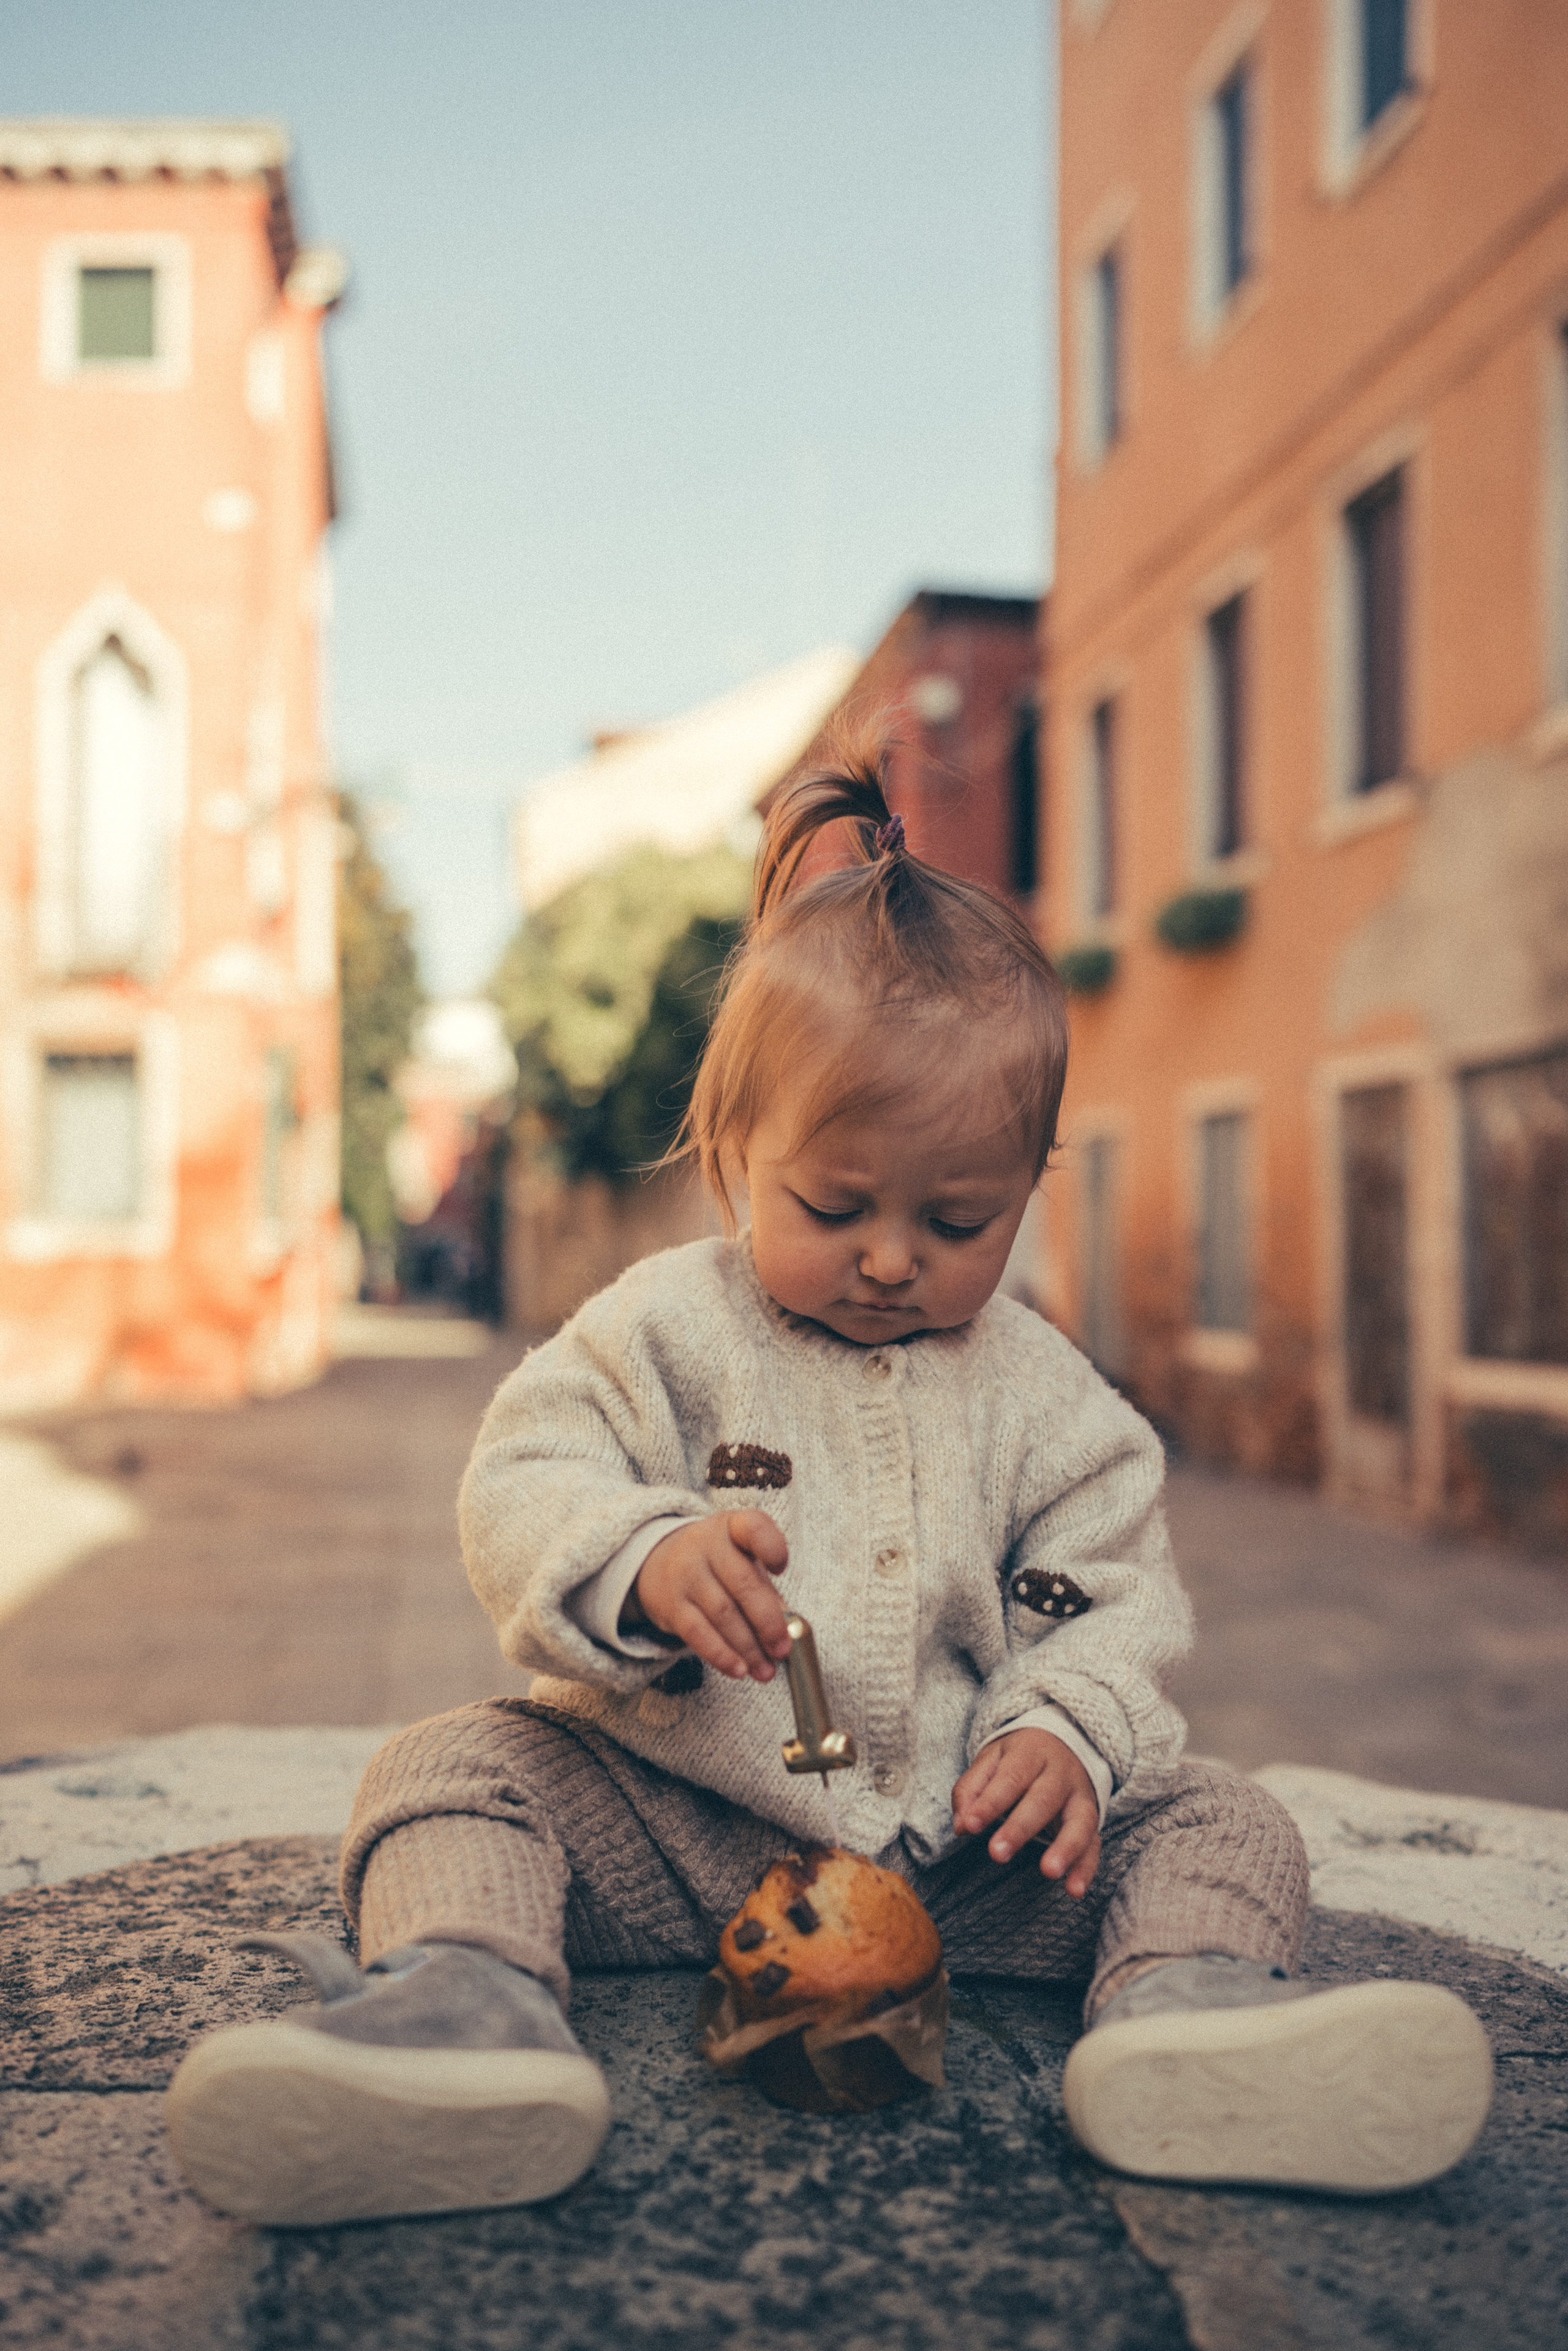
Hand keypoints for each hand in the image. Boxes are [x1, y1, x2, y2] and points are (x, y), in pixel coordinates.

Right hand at [622, 1511, 791, 1682]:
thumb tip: (786, 1627)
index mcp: (732, 1527)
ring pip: (723, 1615)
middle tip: (783, 1648)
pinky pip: (698, 1634)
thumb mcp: (739, 1557)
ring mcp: (686, 1575)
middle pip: (743, 1584)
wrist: (656, 1560)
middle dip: (768, 1622)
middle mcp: (707, 1546)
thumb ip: (764, 1586)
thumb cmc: (714, 1561)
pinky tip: (738, 1669)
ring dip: (749, 1648)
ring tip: (766, 1669)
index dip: (771, 1548)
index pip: (754, 1528)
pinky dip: (721, 1655)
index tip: (781, 1569)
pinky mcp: (671, 1605)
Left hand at [950, 1728, 1100, 1897]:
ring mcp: (1081, 1796)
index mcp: (1030, 1753)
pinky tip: (1074, 1890)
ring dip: (1065, 1848)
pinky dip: (1086, 1868)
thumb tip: (960, 1825)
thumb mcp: (991, 1758)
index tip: (970, 1826)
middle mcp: (1060, 1774)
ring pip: (1079, 1821)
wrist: (1064, 1740)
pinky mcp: (1092, 1820)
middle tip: (997, 1854)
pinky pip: (1094, 1844)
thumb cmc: (1020, 1757)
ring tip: (1049, 1872)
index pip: (1010, 1778)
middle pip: (1043, 1799)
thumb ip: (971, 1789)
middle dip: (1020, 1828)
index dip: (990, 1803)